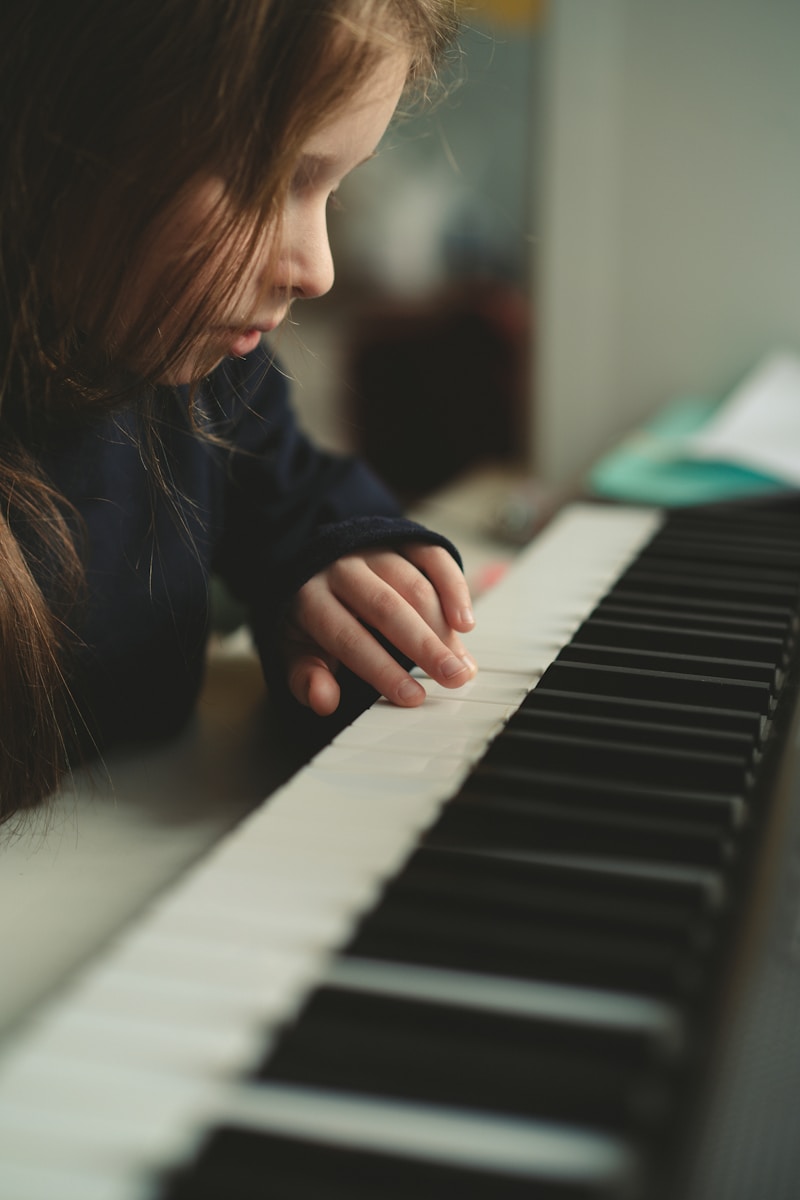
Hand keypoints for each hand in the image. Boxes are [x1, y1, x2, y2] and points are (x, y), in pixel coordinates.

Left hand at [283, 543, 476, 715]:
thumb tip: (323, 701)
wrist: (317, 558)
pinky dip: (454, 588)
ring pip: (413, 585)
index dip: (381, 668)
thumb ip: (306, 677)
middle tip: (452, 678)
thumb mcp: (296, 648)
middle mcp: (343, 567)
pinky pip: (433, 558)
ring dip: (443, 626)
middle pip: (386, 607)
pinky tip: (465, 622)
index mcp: (310, 596)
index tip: (412, 697)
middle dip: (423, 646)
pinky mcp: (403, 538)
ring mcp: (375, 549)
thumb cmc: (313, 615)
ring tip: (461, 663)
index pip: (347, 636)